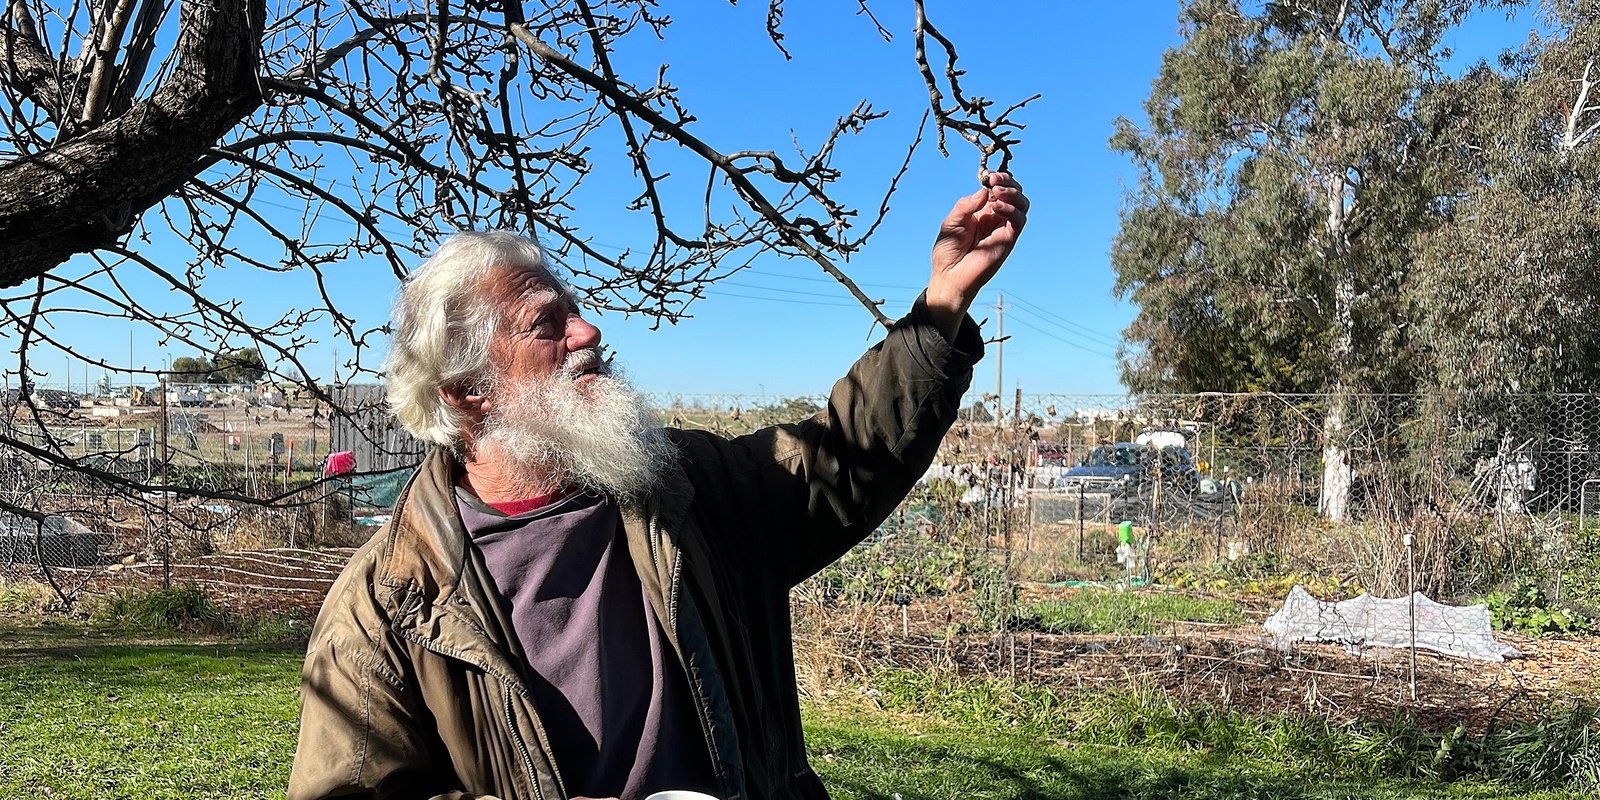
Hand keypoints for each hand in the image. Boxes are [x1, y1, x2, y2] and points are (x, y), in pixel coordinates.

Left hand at [925, 172, 1027, 339]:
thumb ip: (966, 205)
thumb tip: (984, 191)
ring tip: (997, 192)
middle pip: (1014, 194)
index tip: (987, 176)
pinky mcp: (1008, 240)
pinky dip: (1011, 210)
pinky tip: (996, 207)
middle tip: (993, 181)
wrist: (949, 276)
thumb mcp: (952, 222)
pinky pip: (1018, 221)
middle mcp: (996, 218)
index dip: (997, 179)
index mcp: (982, 212)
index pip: (998, 189)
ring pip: (1021, 205)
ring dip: (1013, 193)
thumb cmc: (948, 252)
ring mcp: (1003, 229)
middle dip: (1007, 182)